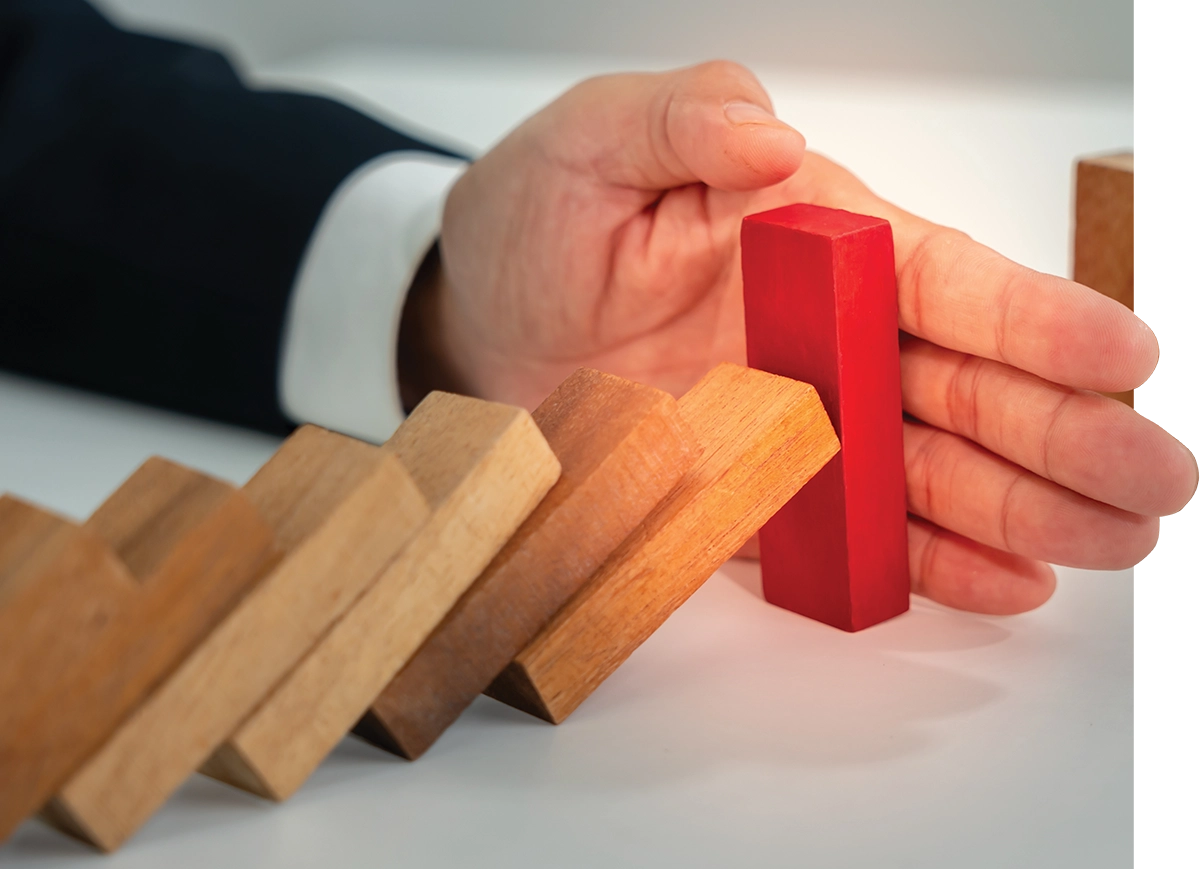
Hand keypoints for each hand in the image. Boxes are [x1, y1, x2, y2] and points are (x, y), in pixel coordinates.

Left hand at [403, 61, 1195, 614]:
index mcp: (816, 240)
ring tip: (1108, 545)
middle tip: (1154, 481)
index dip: (1033, 319)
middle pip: (965, 388)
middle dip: (1061, 435)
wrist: (480, 317)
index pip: (943, 279)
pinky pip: (851, 532)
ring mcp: (798, 422)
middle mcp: (826, 336)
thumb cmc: (541, 217)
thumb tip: (772, 133)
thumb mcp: (598, 139)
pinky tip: (1005, 581)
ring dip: (1021, 510)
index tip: (1117, 356)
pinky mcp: (755, 492)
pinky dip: (925, 560)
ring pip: (930, 468)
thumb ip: (687, 116)